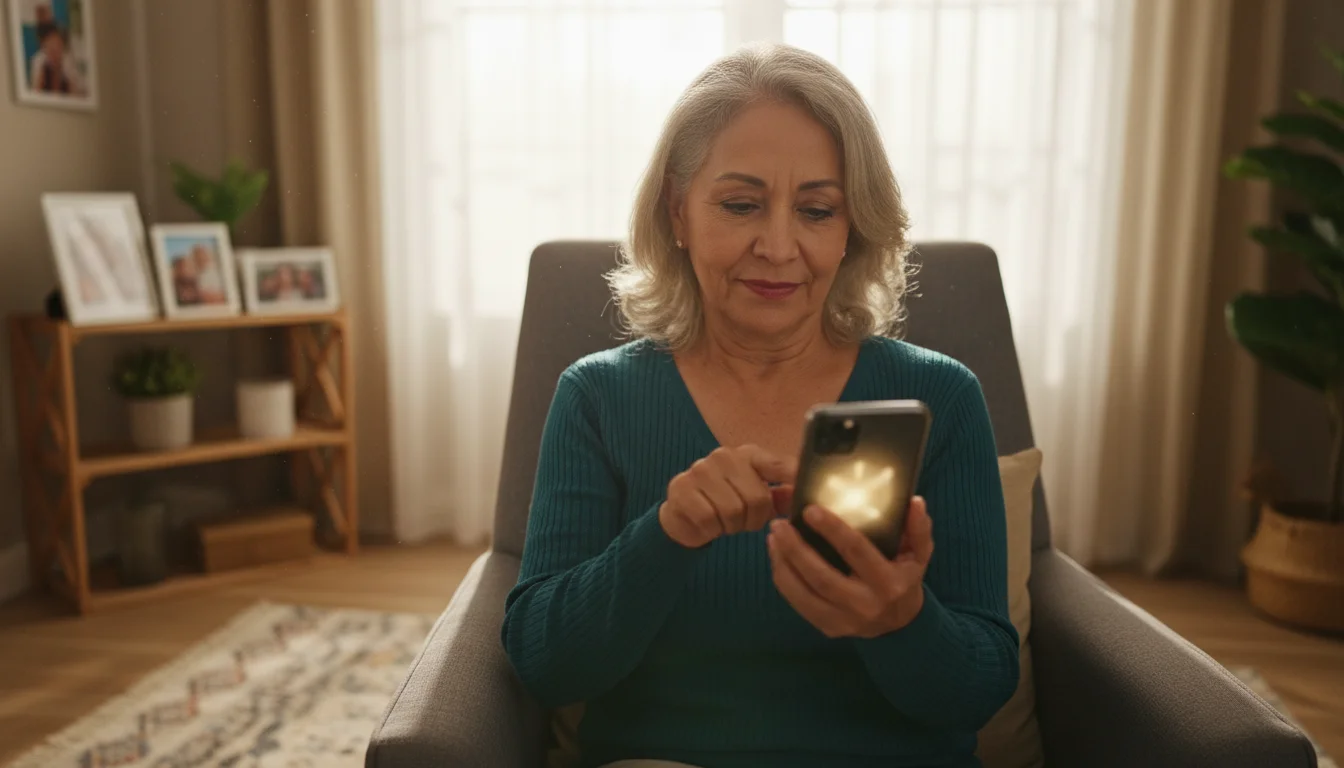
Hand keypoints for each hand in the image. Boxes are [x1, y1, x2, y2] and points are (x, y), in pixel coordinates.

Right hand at [660, 445, 796, 547]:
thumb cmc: (725, 504)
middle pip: (757, 498)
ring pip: (733, 511)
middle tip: (743, 520)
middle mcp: (725, 456)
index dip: (794, 479)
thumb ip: (779, 495)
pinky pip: (708, 519)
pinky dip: (710, 529)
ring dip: (731, 526)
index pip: (778, 466)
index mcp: (748, 455)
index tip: (806, 493)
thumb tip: (802, 494)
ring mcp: (700, 469)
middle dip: (754, 519)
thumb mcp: (754, 497)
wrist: (682, 514)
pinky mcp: (681, 488)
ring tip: (724, 521)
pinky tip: (707, 524)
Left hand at [767, 497, 933, 638]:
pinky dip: (784, 580)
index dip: (832, 530)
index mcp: (888, 582)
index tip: (810, 510)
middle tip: (779, 524)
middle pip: (822, 576)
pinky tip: (777, 558)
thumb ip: (917, 529)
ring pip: (804, 593)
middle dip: (796, 549)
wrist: (902, 626)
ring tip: (773, 538)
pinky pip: (799, 604)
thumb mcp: (919, 555)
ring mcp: (845, 620)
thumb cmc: (905, 579)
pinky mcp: (829, 628)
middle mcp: (865, 605)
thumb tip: (914, 502)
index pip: (856, 551)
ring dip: (783, 564)